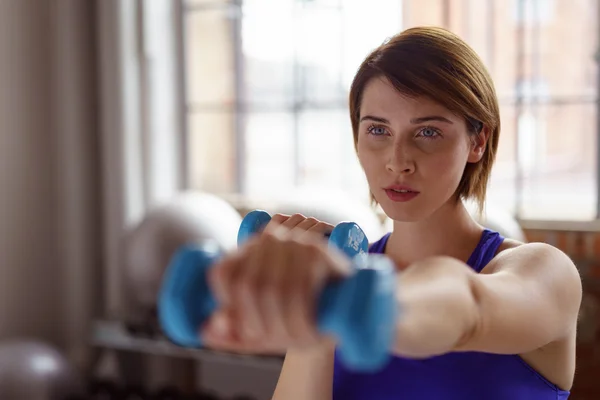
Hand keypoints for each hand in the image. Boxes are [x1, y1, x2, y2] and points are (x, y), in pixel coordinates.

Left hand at [200, 213, 352, 353]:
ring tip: (295, 339)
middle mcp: (269, 239)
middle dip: (257, 325)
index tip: (246, 327)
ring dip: (283, 326)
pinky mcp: (319, 252)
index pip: (223, 272)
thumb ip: (232, 334)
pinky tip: (308, 329)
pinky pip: (300, 289)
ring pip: (273, 290)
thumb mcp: (262, 329)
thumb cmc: (296, 317)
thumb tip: (205, 331)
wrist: (346, 304)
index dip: (227, 305)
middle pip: (247, 286)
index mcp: (249, 251)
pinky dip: (301, 317)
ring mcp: (295, 243)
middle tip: (273, 340)